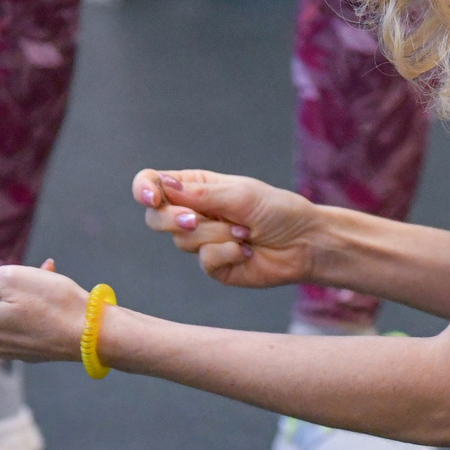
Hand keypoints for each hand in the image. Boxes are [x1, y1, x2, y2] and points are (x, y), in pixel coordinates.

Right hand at [132, 168, 321, 288]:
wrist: (305, 242)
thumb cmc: (277, 211)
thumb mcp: (239, 194)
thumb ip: (200, 193)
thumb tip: (162, 186)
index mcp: (195, 187)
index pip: (152, 184)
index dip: (144, 190)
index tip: (151, 198)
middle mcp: (193, 213)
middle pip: (155, 217)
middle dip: (175, 219)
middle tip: (197, 220)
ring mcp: (201, 241)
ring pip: (183, 241)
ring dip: (217, 235)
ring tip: (246, 231)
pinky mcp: (214, 266)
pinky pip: (205, 261)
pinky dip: (228, 253)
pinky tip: (247, 250)